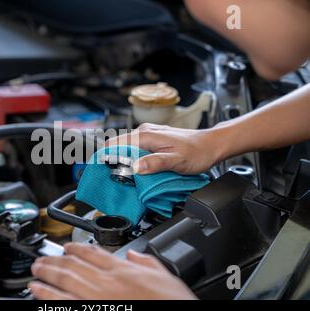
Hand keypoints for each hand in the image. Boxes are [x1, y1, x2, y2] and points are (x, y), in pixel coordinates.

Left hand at [28, 243, 196, 299]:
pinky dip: (50, 298)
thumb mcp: (165, 276)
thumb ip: (146, 262)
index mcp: (122, 271)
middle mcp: (106, 282)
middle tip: (42, 257)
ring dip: (47, 274)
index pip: (94, 252)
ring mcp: (96, 300)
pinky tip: (39, 293)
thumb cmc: (170, 303)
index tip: (68, 246)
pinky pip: (64, 305)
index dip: (77, 247)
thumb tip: (133, 254)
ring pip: (65, 281)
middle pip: (74, 265)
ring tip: (36, 270)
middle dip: (55, 259)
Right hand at [106, 123, 220, 174]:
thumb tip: (134, 167)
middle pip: (118, 145)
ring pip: (125, 147)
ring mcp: (148, 134)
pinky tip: (135, 168)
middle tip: (113, 176)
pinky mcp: (152, 139)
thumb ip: (154, 163)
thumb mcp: (176, 161)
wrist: (210, 145)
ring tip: (122, 174)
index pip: (116, 143)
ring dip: (122, 160)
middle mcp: (144, 131)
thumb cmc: (197, 152)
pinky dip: (131, 158)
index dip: (106, 156)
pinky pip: (134, 148)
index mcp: (146, 135)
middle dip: (112, 160)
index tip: (101, 169)